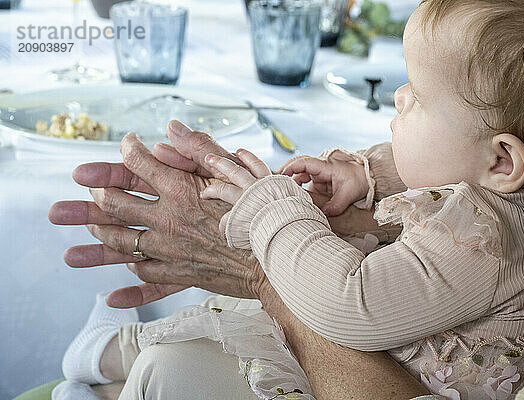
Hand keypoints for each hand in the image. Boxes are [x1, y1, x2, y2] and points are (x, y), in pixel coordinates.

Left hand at [49, 131, 267, 307]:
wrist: (277, 254)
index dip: (124, 152)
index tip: (124, 145)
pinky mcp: (182, 274)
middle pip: (115, 206)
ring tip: (74, 247)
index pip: (137, 164)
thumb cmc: (260, 209)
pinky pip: (149, 284)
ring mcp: (171, 249)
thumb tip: (169, 129)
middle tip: (67, 202)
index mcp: (180, 189)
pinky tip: (110, 298)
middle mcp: (168, 219)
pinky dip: (130, 292)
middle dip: (87, 201)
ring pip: (121, 244)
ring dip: (94, 243)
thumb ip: (199, 148)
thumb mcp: (234, 171)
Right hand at [278, 153, 369, 216]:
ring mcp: (318, 175)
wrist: (368, 178)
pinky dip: (298, 190)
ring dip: (291, 183)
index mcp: (325, 166)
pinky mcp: (318, 183)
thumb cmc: (359, 180)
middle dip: (285, 173)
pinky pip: (305, 185)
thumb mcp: (349, 194)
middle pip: (297, 166)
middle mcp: (319, 169)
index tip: (282, 175)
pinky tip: (292, 199)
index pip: (304, 162)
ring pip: (299, 176)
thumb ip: (336, 205)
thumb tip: (322, 214)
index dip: (291, 167)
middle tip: (273, 183)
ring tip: (281, 193)